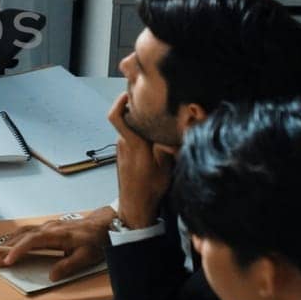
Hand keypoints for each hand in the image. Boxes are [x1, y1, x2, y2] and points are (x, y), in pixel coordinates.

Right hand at [0, 206, 115, 278]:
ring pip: (22, 233)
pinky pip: (27, 231)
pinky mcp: (48, 228)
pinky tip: (9, 244)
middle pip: (22, 237)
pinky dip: (15, 238)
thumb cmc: (96, 241)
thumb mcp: (86, 257)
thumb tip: (51, 276)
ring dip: (7, 243)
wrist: (104, 225)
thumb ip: (68, 266)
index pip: (32, 241)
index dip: (18, 251)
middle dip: (4, 248)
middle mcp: (48, 228)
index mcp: (56, 235)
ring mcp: (47, 226)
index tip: (7, 260)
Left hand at [109, 93, 175, 229]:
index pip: (116, 116)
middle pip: (124, 117)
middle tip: (152, 103)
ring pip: (128, 127)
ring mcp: (121, 149)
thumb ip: (171, 145)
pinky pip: (129, 136)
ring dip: (138, 121)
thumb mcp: (167, 166)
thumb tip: (183, 126)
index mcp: (133, 143)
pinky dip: (138, 132)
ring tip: (157, 119)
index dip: (119, 101)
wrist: (135, 206)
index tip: (129, 92)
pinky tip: (153, 136)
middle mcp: (123, 143)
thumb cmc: (151, 188)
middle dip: (135, 108)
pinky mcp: (122, 154)